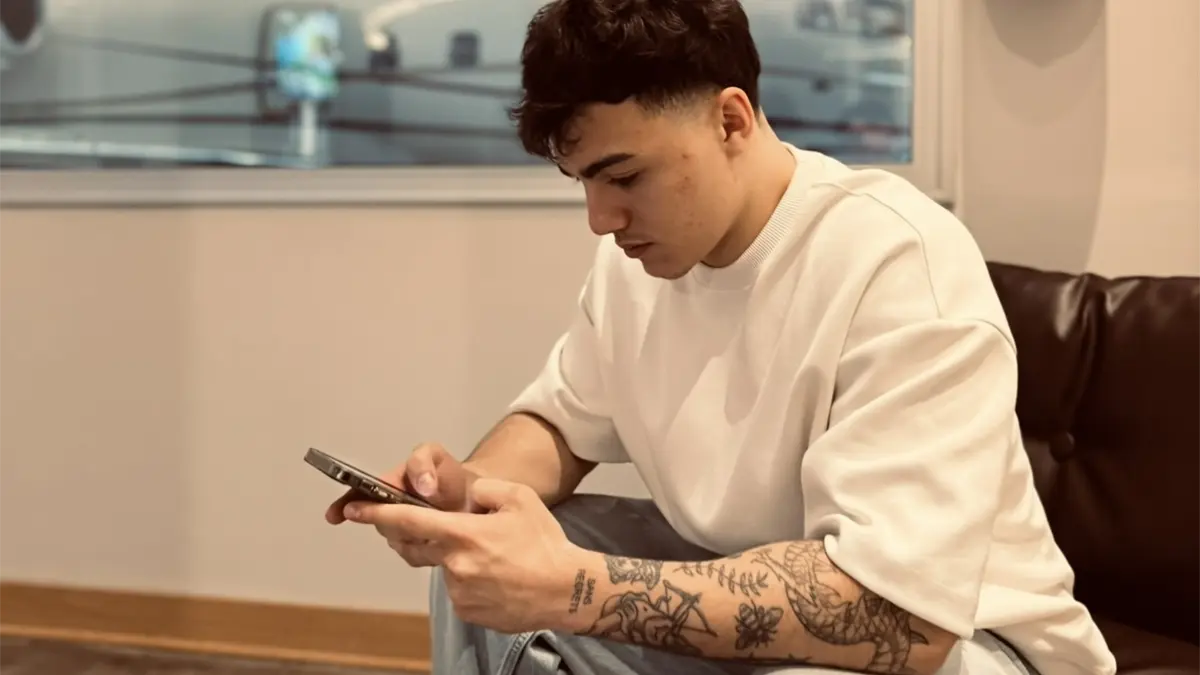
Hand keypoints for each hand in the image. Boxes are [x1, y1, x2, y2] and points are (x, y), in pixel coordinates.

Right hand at [324, 442, 476, 566]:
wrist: (474, 499)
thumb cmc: (448, 475)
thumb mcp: (435, 456)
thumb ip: (422, 462)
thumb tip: (422, 486)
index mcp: (385, 488)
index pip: (356, 498)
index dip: (343, 506)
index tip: (336, 515)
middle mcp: (387, 513)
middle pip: (381, 523)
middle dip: (403, 518)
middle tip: (426, 507)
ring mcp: (402, 534)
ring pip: (398, 541)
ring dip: (418, 533)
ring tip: (438, 521)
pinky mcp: (417, 553)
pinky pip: (414, 556)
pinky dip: (429, 548)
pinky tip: (440, 537)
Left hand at [346, 478, 591, 633]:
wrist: (566, 590)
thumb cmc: (545, 544)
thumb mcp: (519, 499)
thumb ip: (486, 490)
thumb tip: (469, 497)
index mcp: (464, 534)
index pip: (408, 521)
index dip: (376, 514)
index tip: (354, 509)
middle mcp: (455, 565)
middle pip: (419, 547)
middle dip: (420, 536)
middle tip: (448, 529)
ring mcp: (460, 592)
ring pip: (443, 568)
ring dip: (456, 559)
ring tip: (495, 558)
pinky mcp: (468, 611)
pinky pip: (459, 589)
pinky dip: (470, 580)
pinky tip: (498, 576)